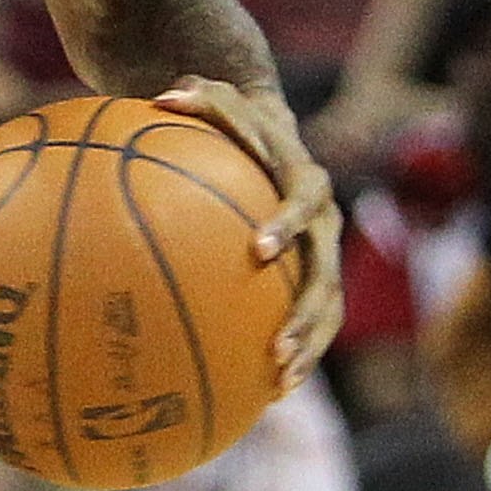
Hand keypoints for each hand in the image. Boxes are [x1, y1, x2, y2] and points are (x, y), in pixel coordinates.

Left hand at [159, 77, 341, 392]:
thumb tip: (161, 97)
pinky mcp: (313, 279)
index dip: (288, 224)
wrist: (273, 134)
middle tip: (276, 347)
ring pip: (328, 309)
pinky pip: (309, 322)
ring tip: (280, 384)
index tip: (260, 251)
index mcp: (307, 180)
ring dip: (309, 348)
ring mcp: (324, 256)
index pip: (306, 200)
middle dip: (305, 314)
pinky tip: (266, 394)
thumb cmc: (236, 120)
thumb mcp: (218, 97)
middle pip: (328, 274)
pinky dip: (295, 356)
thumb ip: (197, 96)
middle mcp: (325, 223)